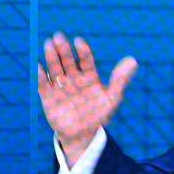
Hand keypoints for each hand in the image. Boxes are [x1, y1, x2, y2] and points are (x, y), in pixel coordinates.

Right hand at [38, 32, 137, 165]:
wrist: (82, 136)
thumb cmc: (99, 116)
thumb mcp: (112, 99)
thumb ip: (121, 80)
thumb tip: (133, 60)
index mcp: (89, 76)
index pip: (86, 60)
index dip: (83, 51)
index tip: (79, 41)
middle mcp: (74, 78)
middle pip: (68, 61)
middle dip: (63, 49)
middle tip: (59, 36)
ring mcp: (61, 87)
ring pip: (55, 69)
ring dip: (51, 57)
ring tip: (48, 45)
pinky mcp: (48, 98)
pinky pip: (43, 85)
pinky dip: (41, 77)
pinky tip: (39, 67)